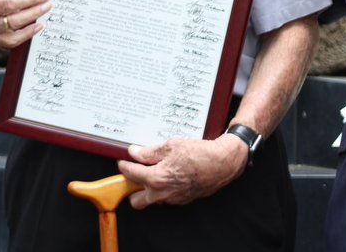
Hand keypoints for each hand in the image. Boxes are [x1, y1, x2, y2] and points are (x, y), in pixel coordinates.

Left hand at [119, 134, 247, 207]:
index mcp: (155, 178)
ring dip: (150, 189)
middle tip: (137, 174)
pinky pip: (167, 198)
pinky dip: (165, 188)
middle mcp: (162, 193)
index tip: (123, 160)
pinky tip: (172, 175)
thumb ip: (150, 152)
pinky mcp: (182, 200)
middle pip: (135, 200)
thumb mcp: (171, 146)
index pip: (131, 173)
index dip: (124, 165)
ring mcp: (172, 199)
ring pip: (152, 200)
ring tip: (156, 173)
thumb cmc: (199, 153)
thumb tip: (135, 152)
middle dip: (133, 189)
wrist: (222, 163)